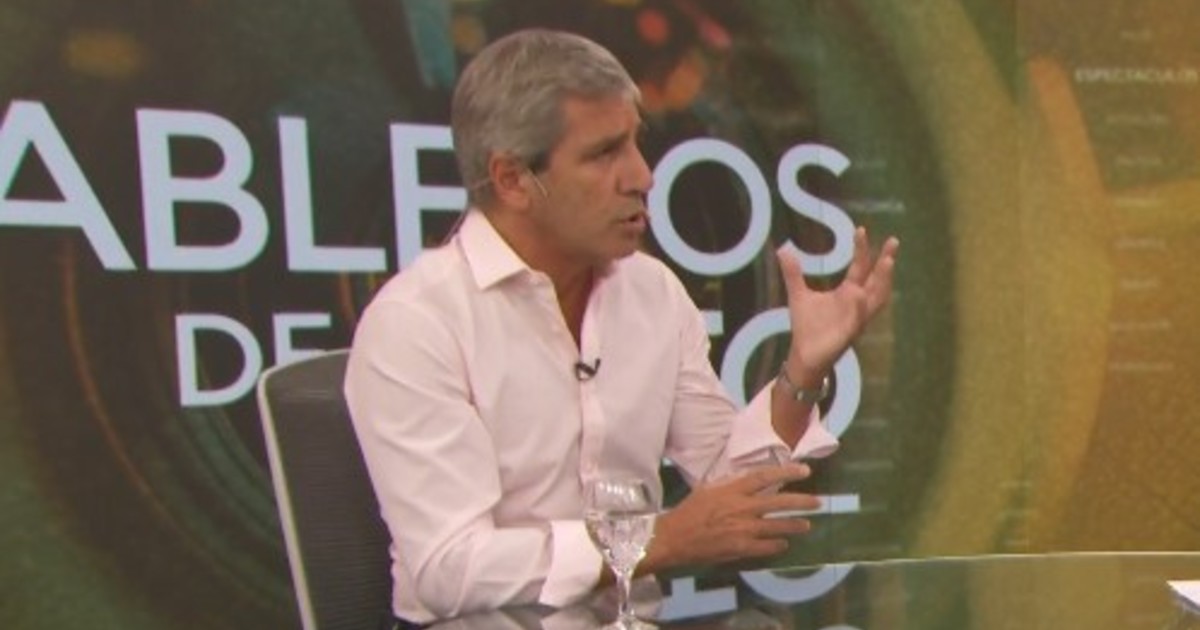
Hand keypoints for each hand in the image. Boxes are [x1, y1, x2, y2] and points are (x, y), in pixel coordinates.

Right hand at [641, 464, 820, 570]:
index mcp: (733, 490)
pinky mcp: (741, 549)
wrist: (674, 538)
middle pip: (779, 502)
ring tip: (806, 525)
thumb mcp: (708, 489)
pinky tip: (784, 544)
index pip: (765, 477)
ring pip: (778, 526)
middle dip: (801, 501)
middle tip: (818, 502)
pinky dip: (777, 545)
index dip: (787, 473)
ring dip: (795, 525)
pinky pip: (767, 547)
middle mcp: (742, 508)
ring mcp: (743, 530)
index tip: (805, 471)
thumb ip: (730, 485)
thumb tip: (750, 481)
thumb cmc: (689, 511)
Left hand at [776, 227, 898, 382]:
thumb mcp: (798, 294)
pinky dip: (859, 307)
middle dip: (885, 261)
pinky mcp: (849, 333)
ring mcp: (856, 317)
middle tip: (894, 241)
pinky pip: (858, 319)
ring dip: (882, 281)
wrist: (804, 354)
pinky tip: (858, 294)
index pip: (860, 266)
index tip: (861, 229)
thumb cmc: (807, 326)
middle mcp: (857, 302)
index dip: (861, 249)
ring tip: (888, 261)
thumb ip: (793, 273)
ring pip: (876, 298)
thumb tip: (783, 249)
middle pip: (876, 279)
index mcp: (848, 292)